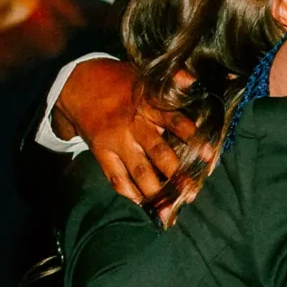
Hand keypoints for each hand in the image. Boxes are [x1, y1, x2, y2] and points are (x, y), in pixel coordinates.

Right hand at [58, 60, 193, 205]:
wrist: (77, 84)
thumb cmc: (119, 80)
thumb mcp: (146, 76)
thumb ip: (174, 79)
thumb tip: (194, 81)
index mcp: (148, 105)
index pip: (175, 122)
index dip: (193, 139)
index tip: (208, 156)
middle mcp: (134, 126)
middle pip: (159, 153)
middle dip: (177, 175)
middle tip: (192, 192)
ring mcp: (116, 142)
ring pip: (139, 171)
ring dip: (157, 192)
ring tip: (171, 210)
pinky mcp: (101, 153)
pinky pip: (116, 178)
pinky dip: (130, 194)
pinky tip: (145, 205)